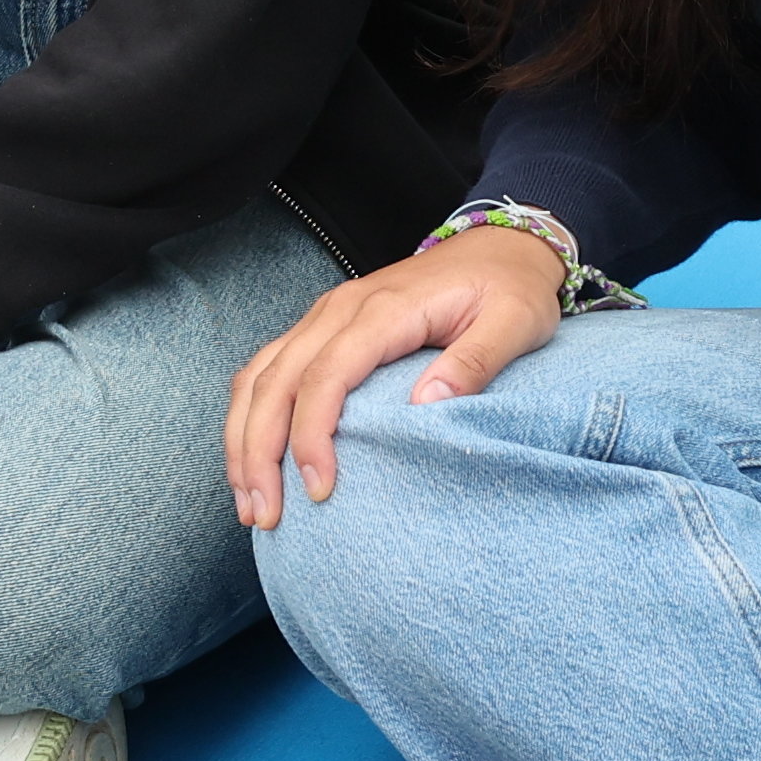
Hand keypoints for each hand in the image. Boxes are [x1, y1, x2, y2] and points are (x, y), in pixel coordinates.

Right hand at [228, 226, 567, 526]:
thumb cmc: (511, 288)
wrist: (500, 245)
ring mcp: (324, 316)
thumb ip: (477, 361)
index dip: (312, 434)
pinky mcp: (322, 328)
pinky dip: (250, 417)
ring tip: (249, 502)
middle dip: (259, 452)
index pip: (326, 375)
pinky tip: (253, 460)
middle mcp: (339, 309)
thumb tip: (426, 406)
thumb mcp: (517, 321)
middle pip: (276, 381)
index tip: (318, 488)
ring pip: (259, 376)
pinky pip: (267, 370)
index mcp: (384, 309)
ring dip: (243, 440)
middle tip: (265, 515)